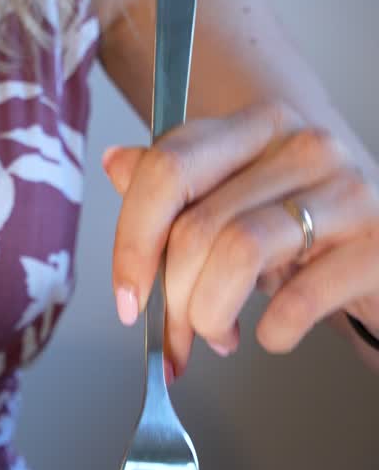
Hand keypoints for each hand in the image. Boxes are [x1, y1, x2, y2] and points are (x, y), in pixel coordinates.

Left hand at [103, 101, 378, 373]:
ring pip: (237, 254)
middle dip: (172, 304)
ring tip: (220, 338)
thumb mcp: (239, 206)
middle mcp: (302, 146)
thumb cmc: (310, 236)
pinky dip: (272, 333)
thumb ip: (180, 187)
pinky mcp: (376, 245)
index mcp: (258, 127)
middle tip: (175, 343)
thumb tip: (117, 163)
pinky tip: (272, 335)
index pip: (168, 167)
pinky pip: (297, 300)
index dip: (132, 244)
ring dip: (211, 317)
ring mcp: (344, 191)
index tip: (127, 301)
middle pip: (196, 226)